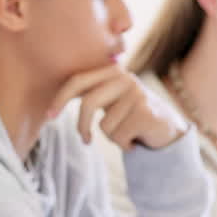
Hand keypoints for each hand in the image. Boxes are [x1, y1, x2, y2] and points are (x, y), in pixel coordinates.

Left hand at [48, 63, 187, 150]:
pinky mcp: (147, 112)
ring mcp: (138, 94)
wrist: (167, 128)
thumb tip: (51, 102)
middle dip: (82, 126)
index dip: (60, 99)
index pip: (78, 80)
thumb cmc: (128, 114)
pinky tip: (136, 140)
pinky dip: (124, 145)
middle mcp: (126, 78)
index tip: (49, 116)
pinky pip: (119, 137)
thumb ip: (87, 93)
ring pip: (104, 126)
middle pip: (88, 104)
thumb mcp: (107, 99)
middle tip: (85, 140)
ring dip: (112, 137)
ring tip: (126, 133)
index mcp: (112, 71)